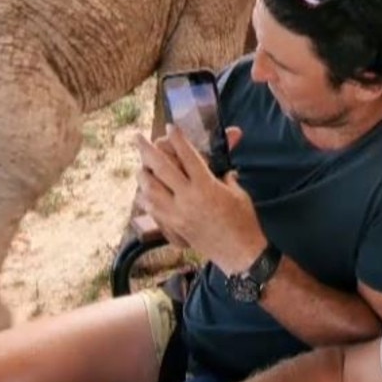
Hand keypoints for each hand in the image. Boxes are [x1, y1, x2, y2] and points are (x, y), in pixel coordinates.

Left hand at [135, 125, 265, 274]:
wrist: (240, 254)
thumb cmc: (244, 221)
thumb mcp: (237, 192)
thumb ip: (224, 176)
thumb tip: (219, 166)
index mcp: (206, 186)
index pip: (186, 155)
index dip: (177, 139)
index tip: (170, 127)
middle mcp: (188, 198)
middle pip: (160, 167)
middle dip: (146, 149)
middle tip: (138, 137)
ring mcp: (177, 215)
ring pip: (149, 188)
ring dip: (143, 174)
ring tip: (142, 166)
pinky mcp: (173, 228)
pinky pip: (151, 209)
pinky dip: (146, 197)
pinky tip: (147, 192)